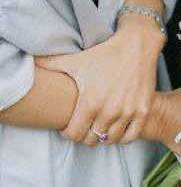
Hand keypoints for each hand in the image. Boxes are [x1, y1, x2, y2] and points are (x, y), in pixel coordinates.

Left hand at [35, 17, 164, 145]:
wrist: (137, 46)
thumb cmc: (104, 54)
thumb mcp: (76, 60)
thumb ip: (52, 64)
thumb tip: (31, 62)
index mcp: (91, 102)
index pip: (75, 135)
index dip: (68, 133)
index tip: (67, 127)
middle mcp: (110, 111)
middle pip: (91, 140)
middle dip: (84, 134)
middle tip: (83, 125)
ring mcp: (128, 112)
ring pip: (110, 140)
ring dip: (102, 136)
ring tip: (98, 127)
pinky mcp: (143, 111)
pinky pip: (130, 137)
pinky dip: (122, 137)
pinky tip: (116, 129)